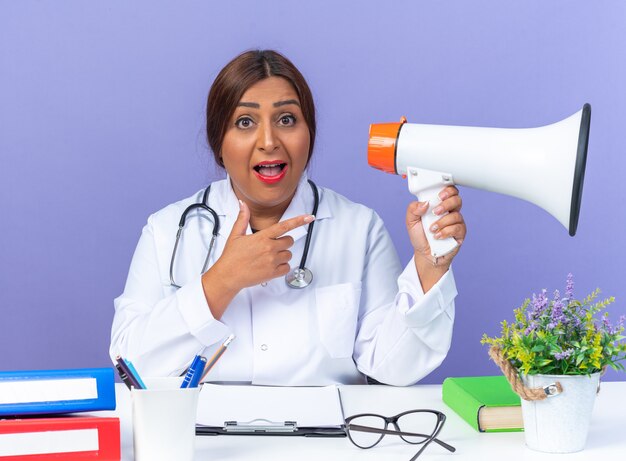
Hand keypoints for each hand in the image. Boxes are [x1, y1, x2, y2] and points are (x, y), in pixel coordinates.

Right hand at [201, 200, 313, 317]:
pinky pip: (287, 268)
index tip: (309, 217)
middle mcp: (269, 248)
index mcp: (262, 237)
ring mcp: (272, 261)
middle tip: (271, 247)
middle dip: (283, 243)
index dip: (298, 221)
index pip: (284, 226)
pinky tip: (271, 266)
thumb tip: (243, 204)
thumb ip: (243, 218)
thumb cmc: (231, 257)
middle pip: (289, 241)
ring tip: (268, 258)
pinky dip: (281, 267)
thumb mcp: (236, 235)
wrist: (228, 276)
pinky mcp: (273, 273)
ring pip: (289, 254)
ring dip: (282, 255)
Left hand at [406, 186, 465, 269]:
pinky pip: (458, 228)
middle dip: (446, 204)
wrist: (425, 254)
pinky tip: (438, 236)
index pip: (449, 192)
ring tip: (432, 229)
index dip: (447, 190)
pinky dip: (446, 232)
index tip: (439, 196)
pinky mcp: (460, 234)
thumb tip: (425, 203)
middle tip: (435, 212)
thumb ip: (413, 209)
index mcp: (439, 205)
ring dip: (442, 222)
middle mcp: (450, 212)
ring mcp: (456, 223)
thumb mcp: (411, 221)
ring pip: (456, 215)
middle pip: (457, 200)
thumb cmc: (420, 236)